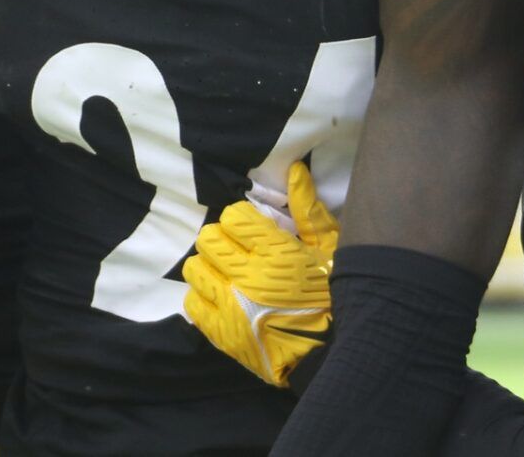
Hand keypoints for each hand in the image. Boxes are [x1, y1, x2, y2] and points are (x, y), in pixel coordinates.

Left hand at [183, 160, 337, 387]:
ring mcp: (230, 306)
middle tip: (235, 250)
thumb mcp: (329, 250)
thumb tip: (294, 169)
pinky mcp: (221, 333)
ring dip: (208, 266)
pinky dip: (202, 296)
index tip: (250, 230)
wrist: (328, 353)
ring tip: (225, 272)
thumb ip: (308, 210)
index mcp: (275, 252)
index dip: (240, 220)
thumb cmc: (331, 297)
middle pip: (208, 239)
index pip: (232, 217)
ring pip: (195, 268)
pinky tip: (220, 296)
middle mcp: (247, 276)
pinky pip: (192, 302)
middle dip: (221, 239)